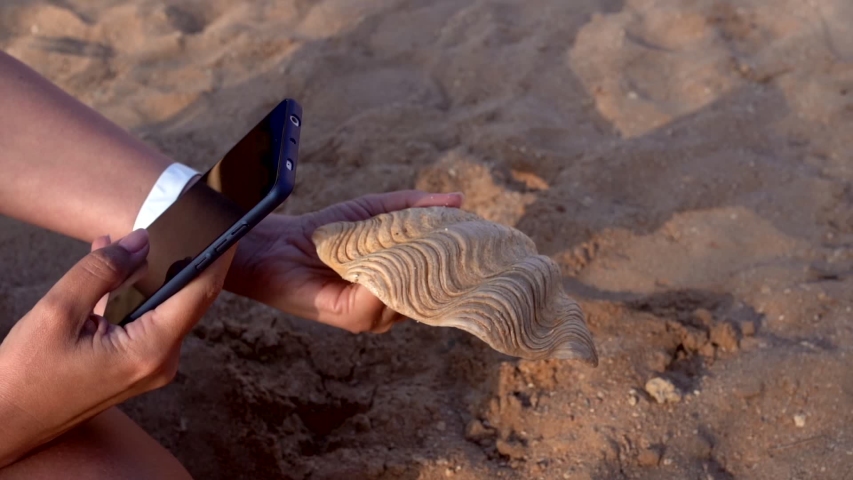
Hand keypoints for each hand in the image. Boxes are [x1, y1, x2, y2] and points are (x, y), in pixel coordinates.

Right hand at [0, 229, 234, 466]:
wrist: (7, 423)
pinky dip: (132, 295)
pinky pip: (146, 320)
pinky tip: (110, 269)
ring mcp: (151, 367)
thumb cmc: (26, 376)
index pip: (200, 293)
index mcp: (150, 350)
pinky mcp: (137, 366)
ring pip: (163, 307)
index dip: (218, 257)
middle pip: (186, 299)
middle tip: (175, 224)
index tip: (230, 229)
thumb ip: (102, 271)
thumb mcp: (58, 313)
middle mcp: (160, 361)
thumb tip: (140, 240)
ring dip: (146, 275)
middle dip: (180, 260)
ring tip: (121, 244)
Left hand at [225, 190, 463, 332]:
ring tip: (421, 242)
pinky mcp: (349, 316)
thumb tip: (459, 199)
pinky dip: (384, 281)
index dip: (456, 263)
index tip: (478, 242)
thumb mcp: (377, 211)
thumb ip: (415, 207)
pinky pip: (378, 303)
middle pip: (429, 295)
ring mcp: (371, 315)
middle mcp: (389, 306)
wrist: (279, 246)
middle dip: (444, 271)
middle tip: (462, 243)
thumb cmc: (328, 230)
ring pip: (407, 301)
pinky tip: (384, 259)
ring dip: (413, 272)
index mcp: (399, 285)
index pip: (438, 282)